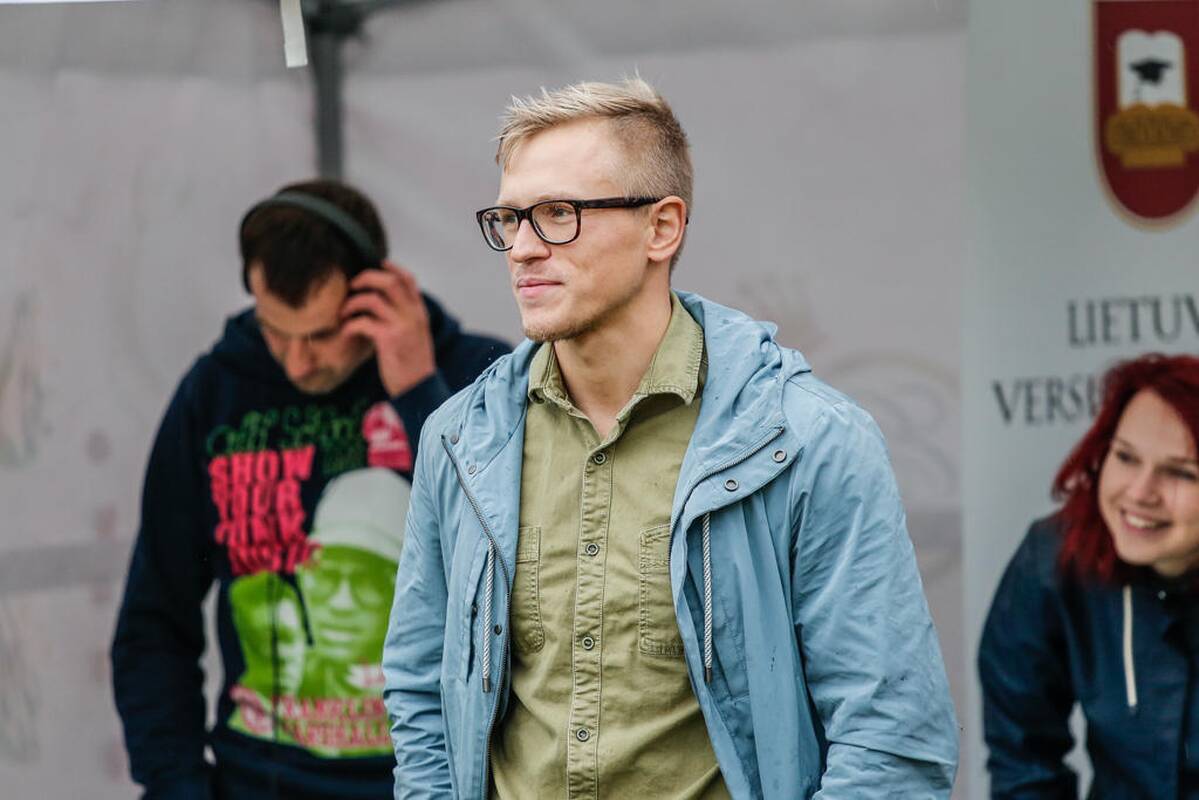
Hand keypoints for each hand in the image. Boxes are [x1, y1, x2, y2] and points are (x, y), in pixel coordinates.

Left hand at [340, 261, 436, 396]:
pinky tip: (345, 332)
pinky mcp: (389, 340)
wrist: (419, 388)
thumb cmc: (413, 363)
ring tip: (343, 313)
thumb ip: (404, 317)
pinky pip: (363, 323)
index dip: (391, 268)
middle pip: (389, 282)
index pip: (408, 280)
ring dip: (352, 303)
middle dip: (366, 278)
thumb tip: (382, 304)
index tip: (376, 264)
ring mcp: (401, 326)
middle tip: (352, 286)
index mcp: (419, 312)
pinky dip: (350, 325)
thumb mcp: (415, 335)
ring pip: (373, 300)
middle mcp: (413, 315)